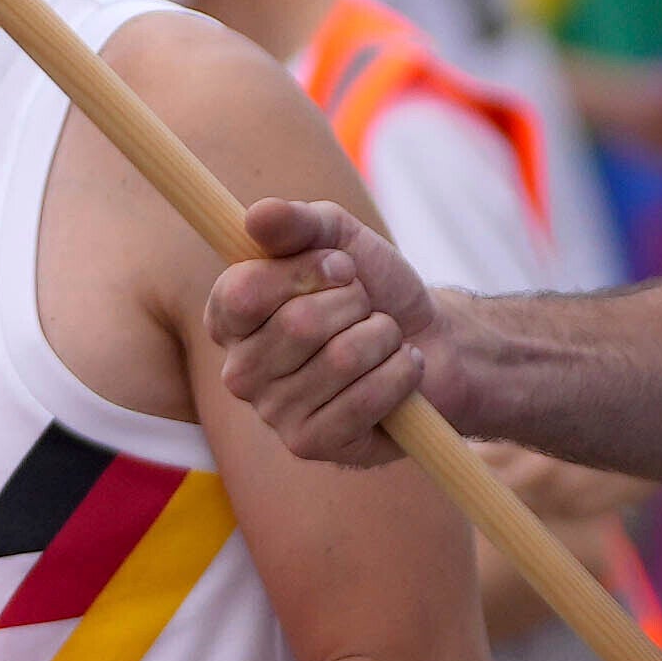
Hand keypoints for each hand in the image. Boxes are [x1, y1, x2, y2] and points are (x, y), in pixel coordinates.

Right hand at [205, 199, 448, 468]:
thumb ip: (295, 222)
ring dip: (383, 337)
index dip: (304, 270)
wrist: (430, 339)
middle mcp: (239, 369)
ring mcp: (273, 412)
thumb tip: (256, 216)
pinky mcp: (310, 444)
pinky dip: (399, 374)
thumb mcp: (337, 237)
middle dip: (355, 304)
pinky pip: (362, 403)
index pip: (242, 291)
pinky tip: (403, 368)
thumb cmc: (373, 288)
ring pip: (341, 360)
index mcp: (230, 317)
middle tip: (367, 307)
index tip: (342, 264)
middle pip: (299, 324)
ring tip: (386, 338)